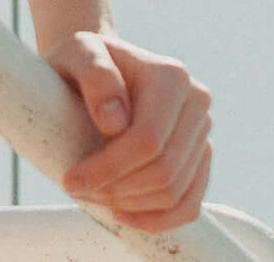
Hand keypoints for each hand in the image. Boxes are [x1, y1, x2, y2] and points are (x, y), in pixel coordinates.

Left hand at [47, 30, 213, 233]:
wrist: (97, 67)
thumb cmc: (81, 60)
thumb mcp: (75, 52)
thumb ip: (94, 75)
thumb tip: (114, 121)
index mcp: (172, 76)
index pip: (148, 140)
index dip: (109, 169)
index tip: (71, 181)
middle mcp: (196, 102)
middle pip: (164, 171)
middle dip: (117, 190)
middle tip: (77, 189)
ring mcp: (202, 132)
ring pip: (175, 192)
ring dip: (130, 205)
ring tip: (93, 195)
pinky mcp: (200, 157)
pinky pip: (189, 205)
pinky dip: (158, 220)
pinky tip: (123, 215)